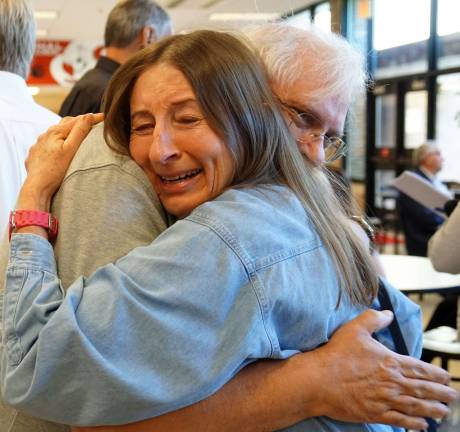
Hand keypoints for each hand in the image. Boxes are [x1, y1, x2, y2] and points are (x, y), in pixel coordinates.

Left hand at [18, 114, 103, 210]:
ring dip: (68, 133)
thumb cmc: (55, 171)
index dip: (92, 118)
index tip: (105, 117)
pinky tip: (62, 150)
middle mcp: (45, 135)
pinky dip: (58, 143)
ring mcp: (38, 145)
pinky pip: (48, 145)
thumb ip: (80, 132)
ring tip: (79, 136)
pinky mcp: (35, 155)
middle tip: (94, 124)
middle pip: (66, 124)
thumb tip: (88, 116)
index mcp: (55, 132)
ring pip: (56, 134)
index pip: (78, 120)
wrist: (37, 188)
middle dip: (80, 122)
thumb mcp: (71, 150)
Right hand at [311, 309, 457, 429]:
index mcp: (390, 362)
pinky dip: (414, 424)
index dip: (436, 374)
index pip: (420, 369)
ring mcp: (385, 400)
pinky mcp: (374, 414)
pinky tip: (422, 426)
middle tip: (453, 397)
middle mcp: (392, 383)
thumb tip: (388, 314)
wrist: (319, 380)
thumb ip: (373, 318)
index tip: (446, 377)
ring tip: (444, 412)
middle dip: (441, 394)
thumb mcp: (354, 329)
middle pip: (423, 390)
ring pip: (416, 407)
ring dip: (433, 410)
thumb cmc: (336, 354)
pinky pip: (400, 421)